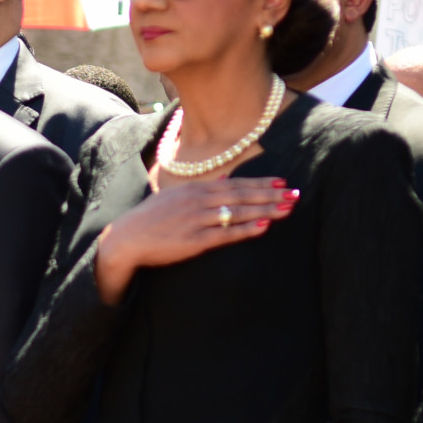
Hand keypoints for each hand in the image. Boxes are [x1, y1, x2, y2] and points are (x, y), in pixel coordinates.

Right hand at [93, 177, 295, 303]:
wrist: (126, 239)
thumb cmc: (150, 219)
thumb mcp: (173, 196)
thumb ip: (200, 190)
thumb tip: (222, 181)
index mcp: (195, 188)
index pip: (235, 183)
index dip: (260, 183)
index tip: (282, 182)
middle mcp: (199, 200)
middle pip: (242, 195)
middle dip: (271, 195)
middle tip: (295, 194)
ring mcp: (198, 220)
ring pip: (239, 212)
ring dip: (266, 209)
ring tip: (288, 208)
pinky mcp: (195, 240)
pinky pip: (226, 233)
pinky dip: (247, 229)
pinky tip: (265, 225)